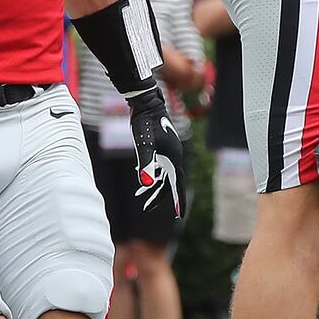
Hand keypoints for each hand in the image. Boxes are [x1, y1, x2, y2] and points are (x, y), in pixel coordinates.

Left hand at [127, 85, 184, 213]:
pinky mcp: (162, 147)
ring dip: (153, 187)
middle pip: (170, 182)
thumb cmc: (145, 123)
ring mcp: (169, 151)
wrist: (146, 103)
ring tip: (140, 198)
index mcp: (173, 157)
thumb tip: (144, 183)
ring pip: (164, 175)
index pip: (178, 184)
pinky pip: (160, 167)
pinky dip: (152, 175)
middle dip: (159, 196)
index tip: (179, 216)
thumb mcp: (143, 145)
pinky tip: (142, 179)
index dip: (178, 201)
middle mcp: (174, 155)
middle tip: (146, 208)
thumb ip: (145, 164)